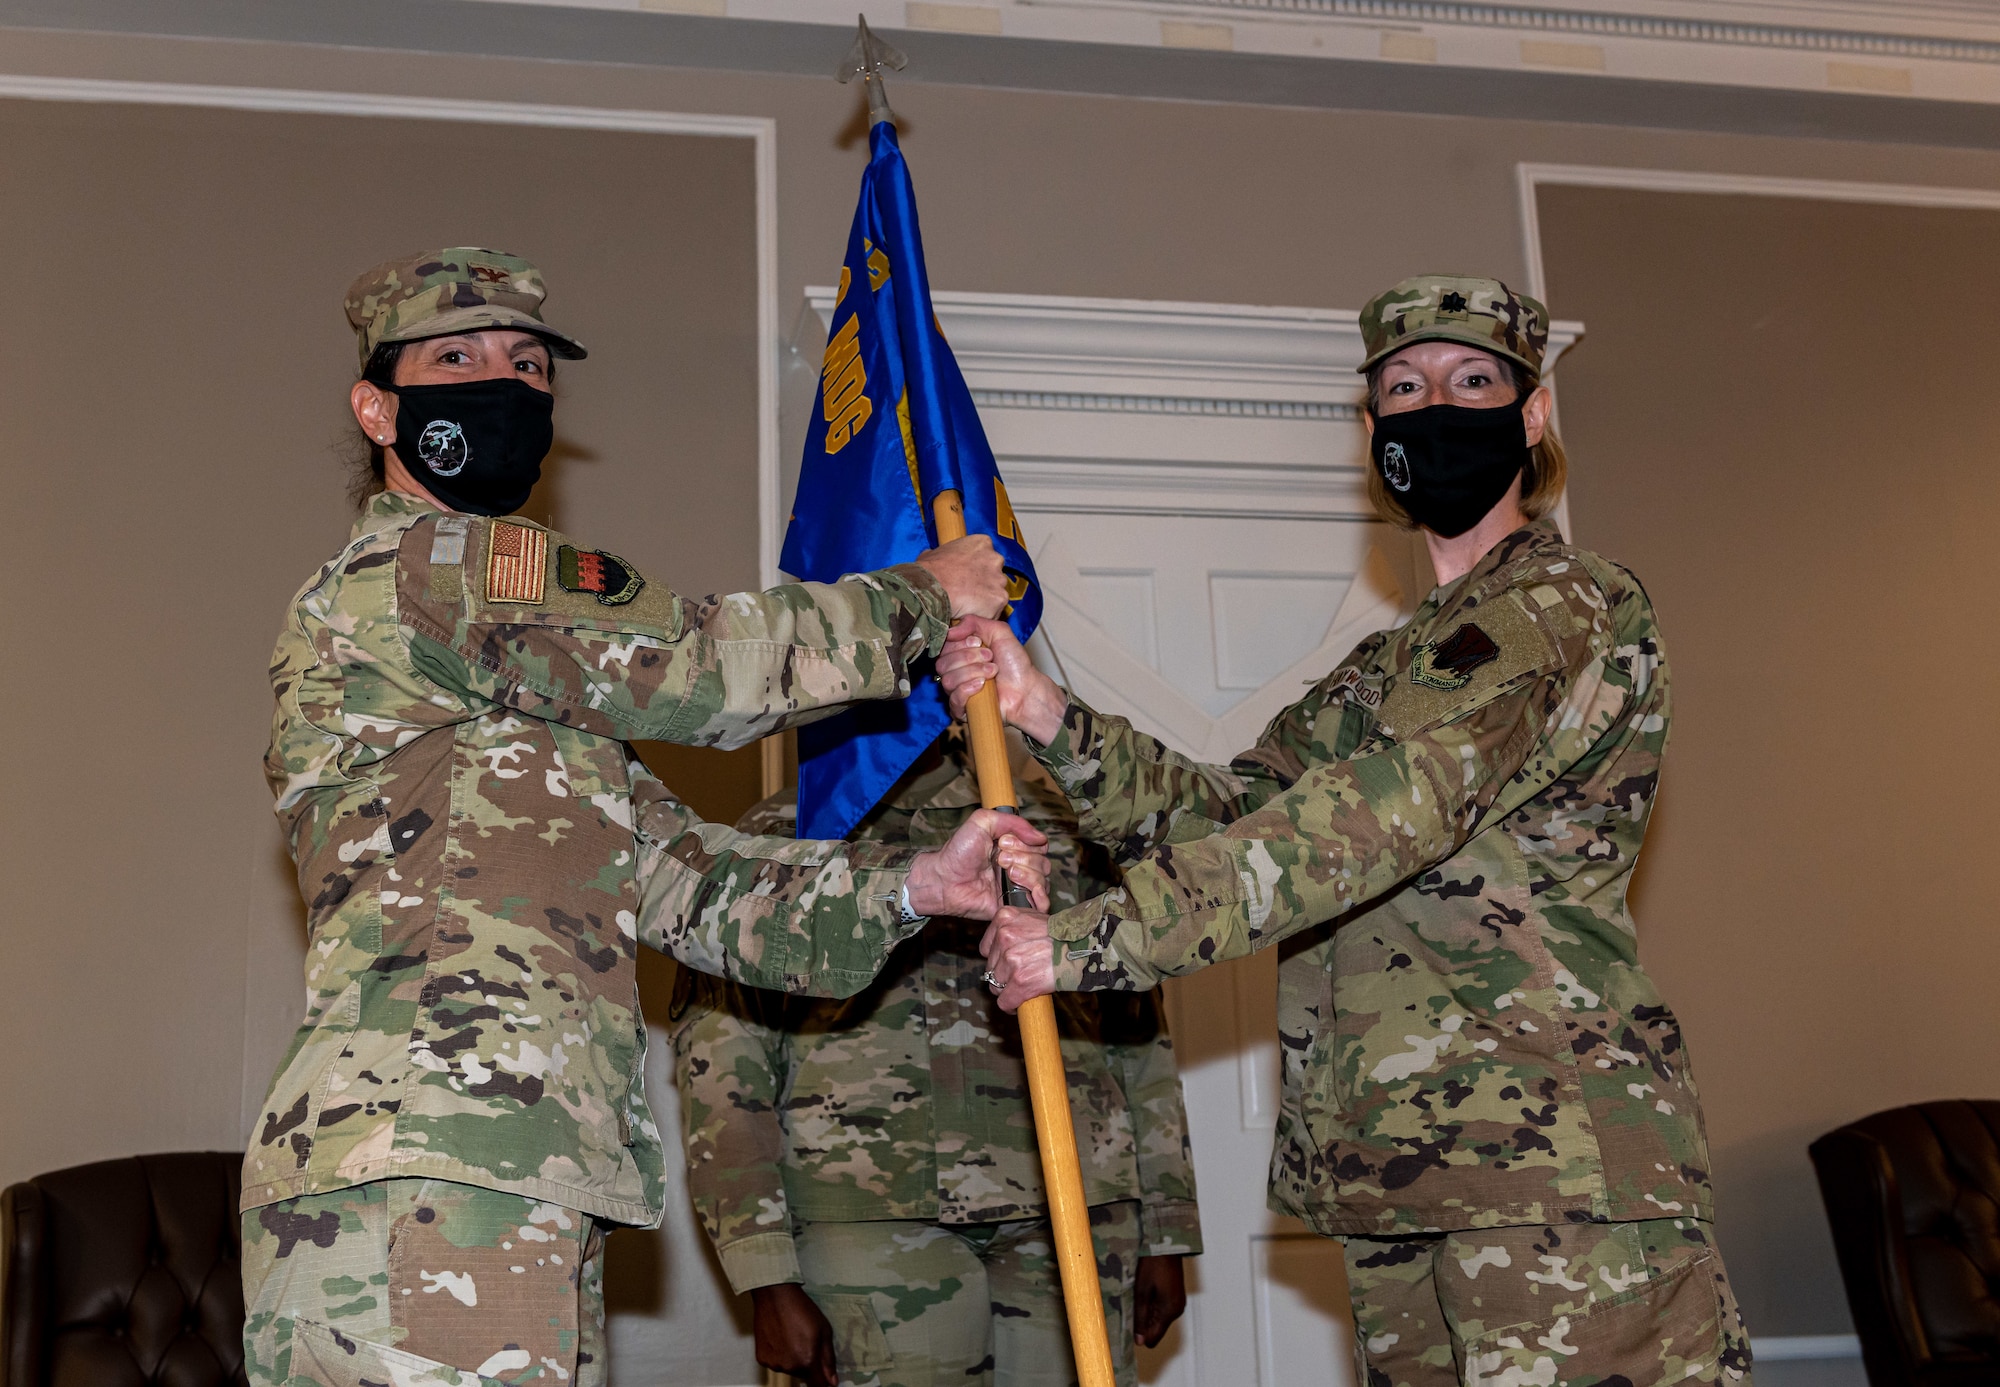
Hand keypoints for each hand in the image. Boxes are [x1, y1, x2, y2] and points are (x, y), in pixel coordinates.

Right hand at [750, 1283, 837, 1386]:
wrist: (775, 1296)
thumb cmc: (800, 1309)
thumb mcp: (824, 1331)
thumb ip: (828, 1359)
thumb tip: (832, 1381)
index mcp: (807, 1361)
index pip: (817, 1385)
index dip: (824, 1381)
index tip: (825, 1376)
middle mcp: (789, 1366)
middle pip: (804, 1376)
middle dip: (809, 1364)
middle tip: (807, 1341)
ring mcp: (774, 1363)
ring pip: (789, 1369)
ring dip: (793, 1359)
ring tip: (792, 1336)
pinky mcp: (762, 1358)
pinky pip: (776, 1362)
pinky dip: (780, 1355)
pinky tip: (781, 1338)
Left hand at [907, 810, 1049, 920]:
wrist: (945, 880)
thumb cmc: (959, 852)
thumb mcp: (982, 822)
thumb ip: (1012, 822)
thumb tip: (1040, 837)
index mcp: (1015, 848)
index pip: (1039, 846)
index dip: (1025, 844)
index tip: (1003, 843)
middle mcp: (1020, 867)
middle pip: (1044, 863)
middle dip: (1023, 858)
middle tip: (999, 860)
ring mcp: (1018, 887)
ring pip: (1043, 881)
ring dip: (1026, 874)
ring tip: (1006, 873)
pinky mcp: (1015, 905)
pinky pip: (1041, 904)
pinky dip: (1038, 896)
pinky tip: (1018, 887)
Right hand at [915, 535, 1007, 618]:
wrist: (930, 590)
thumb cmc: (929, 572)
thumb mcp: (932, 554)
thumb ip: (944, 554)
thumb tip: (935, 557)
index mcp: (981, 543)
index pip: (986, 555)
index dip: (976, 568)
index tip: (967, 577)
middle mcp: (995, 558)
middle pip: (995, 574)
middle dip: (985, 583)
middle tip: (968, 592)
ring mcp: (999, 580)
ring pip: (996, 593)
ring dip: (985, 600)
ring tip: (967, 606)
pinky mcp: (1000, 599)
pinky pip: (995, 610)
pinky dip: (984, 615)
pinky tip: (969, 614)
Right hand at [937, 615, 1065, 744]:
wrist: (1027, 688)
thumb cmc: (1015, 663)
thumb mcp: (998, 632)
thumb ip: (974, 622)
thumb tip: (950, 630)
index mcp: (960, 653)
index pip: (943, 646)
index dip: (959, 643)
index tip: (978, 642)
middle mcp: (955, 671)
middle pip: (942, 663)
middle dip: (969, 657)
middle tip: (990, 657)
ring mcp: (957, 691)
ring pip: (947, 680)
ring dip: (973, 672)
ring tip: (992, 671)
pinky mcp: (962, 709)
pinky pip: (953, 698)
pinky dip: (968, 689)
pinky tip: (983, 685)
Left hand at [977, 904, 1056, 1011]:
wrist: (1084, 947)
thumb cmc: (1063, 935)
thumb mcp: (1035, 918)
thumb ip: (1015, 927)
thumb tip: (1003, 945)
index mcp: (1004, 918)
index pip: (986, 948)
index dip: (997, 959)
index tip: (1008, 964)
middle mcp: (1005, 936)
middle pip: (990, 967)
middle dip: (1003, 975)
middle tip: (1021, 976)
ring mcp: (1011, 959)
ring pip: (996, 986)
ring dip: (1008, 990)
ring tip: (1024, 987)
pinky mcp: (1019, 981)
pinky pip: (1004, 1001)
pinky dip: (1012, 1006)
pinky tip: (1020, 1003)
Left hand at [1133, 1255, 1187, 1347]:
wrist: (1165, 1244)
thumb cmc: (1153, 1265)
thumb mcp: (1141, 1292)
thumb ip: (1140, 1318)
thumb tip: (1139, 1341)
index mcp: (1169, 1311)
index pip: (1153, 1338)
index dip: (1139, 1334)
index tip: (1128, 1322)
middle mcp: (1177, 1310)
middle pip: (1156, 1328)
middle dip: (1142, 1321)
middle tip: (1132, 1303)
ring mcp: (1177, 1302)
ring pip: (1158, 1318)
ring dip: (1146, 1311)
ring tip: (1138, 1294)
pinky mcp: (1175, 1295)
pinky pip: (1162, 1308)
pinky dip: (1152, 1303)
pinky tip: (1145, 1290)